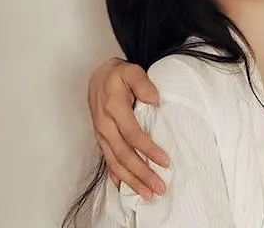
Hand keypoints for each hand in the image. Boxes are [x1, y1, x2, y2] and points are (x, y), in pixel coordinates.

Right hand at [88, 57, 168, 199]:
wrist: (98, 77)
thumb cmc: (118, 75)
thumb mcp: (131, 71)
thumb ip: (143, 83)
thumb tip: (155, 99)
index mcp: (113, 109)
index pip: (133, 134)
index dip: (149, 150)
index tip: (165, 161)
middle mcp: (105, 125)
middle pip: (124, 155)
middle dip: (142, 174)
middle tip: (159, 188)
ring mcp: (102, 134)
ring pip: (115, 162)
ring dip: (131, 180)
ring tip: (148, 193)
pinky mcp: (101, 139)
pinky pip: (108, 161)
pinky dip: (117, 176)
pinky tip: (125, 187)